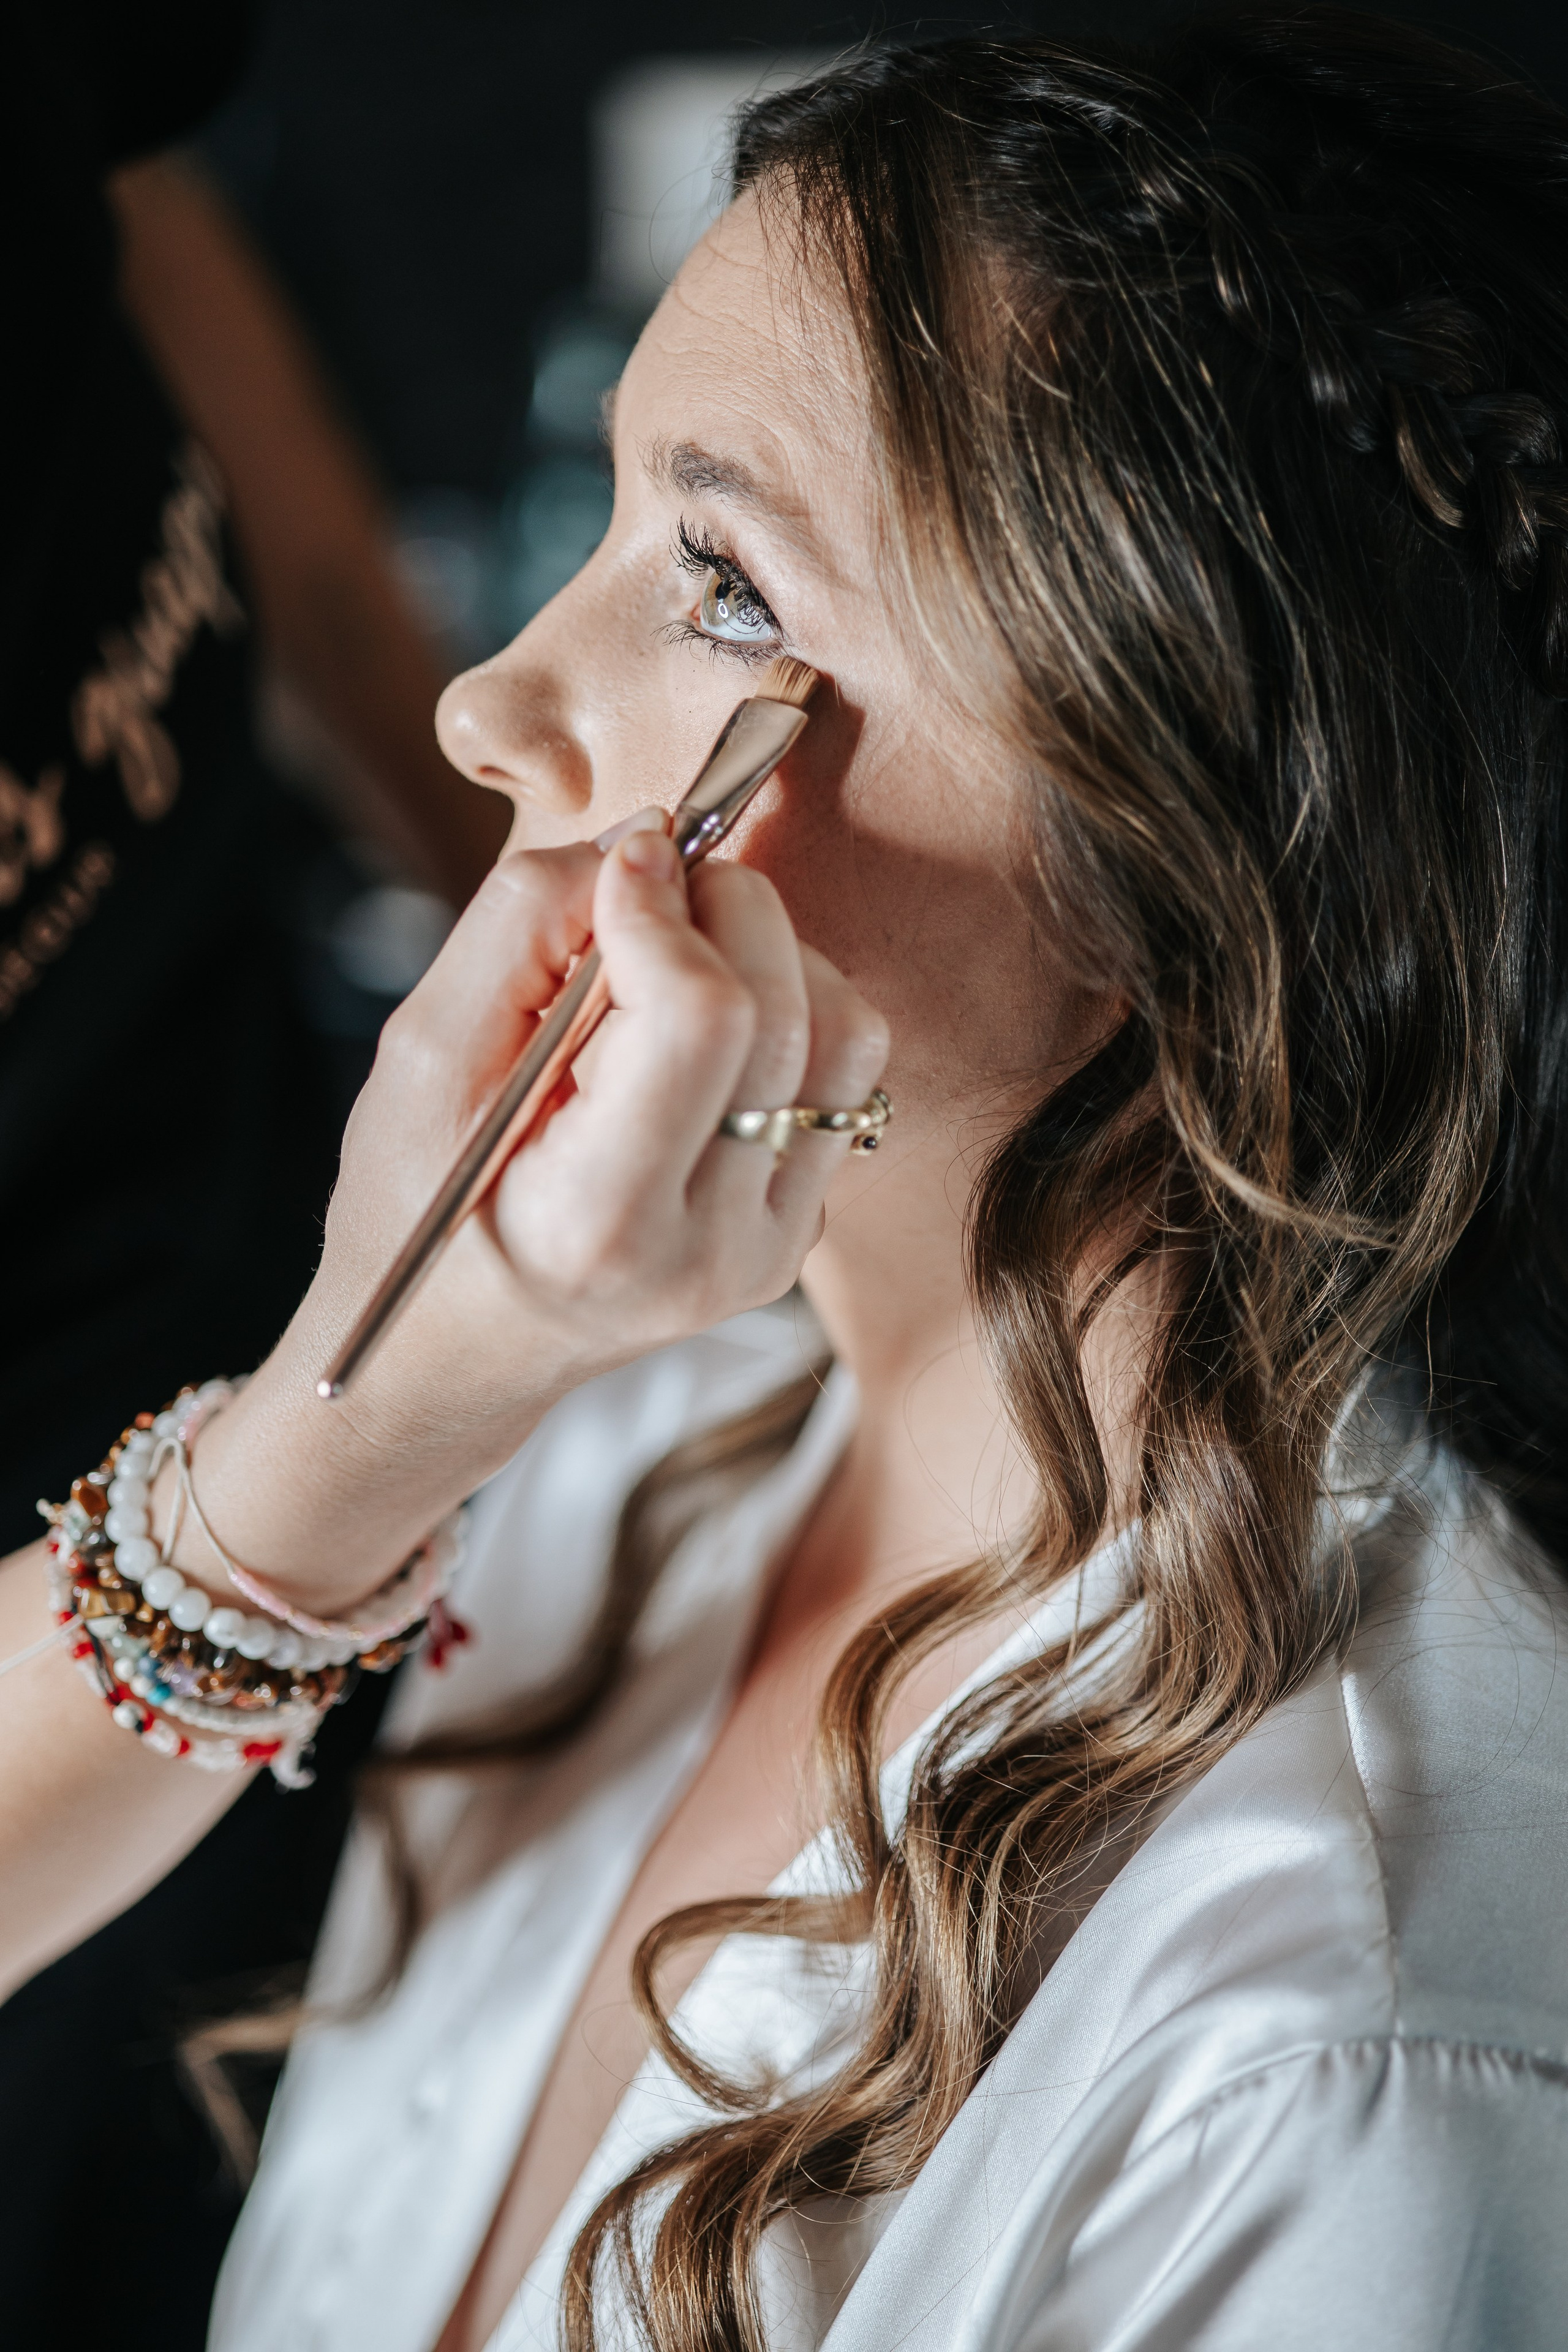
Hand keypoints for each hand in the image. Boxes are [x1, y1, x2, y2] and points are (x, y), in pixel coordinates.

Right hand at [171, 825, 888, 1610]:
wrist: (450, 1351)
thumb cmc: (416, 1201)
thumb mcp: (418, 1058)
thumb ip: (521, 931)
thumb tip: (643, 843)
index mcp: (599, 1220)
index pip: (704, 1021)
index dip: (669, 910)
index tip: (620, 869)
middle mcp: (707, 1249)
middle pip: (789, 1013)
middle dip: (726, 908)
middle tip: (650, 892)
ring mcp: (767, 1252)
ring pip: (845, 1039)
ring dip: (776, 957)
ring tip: (680, 957)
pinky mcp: (796, 1236)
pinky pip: (843, 1082)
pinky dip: (787, 1016)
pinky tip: (702, 1031)